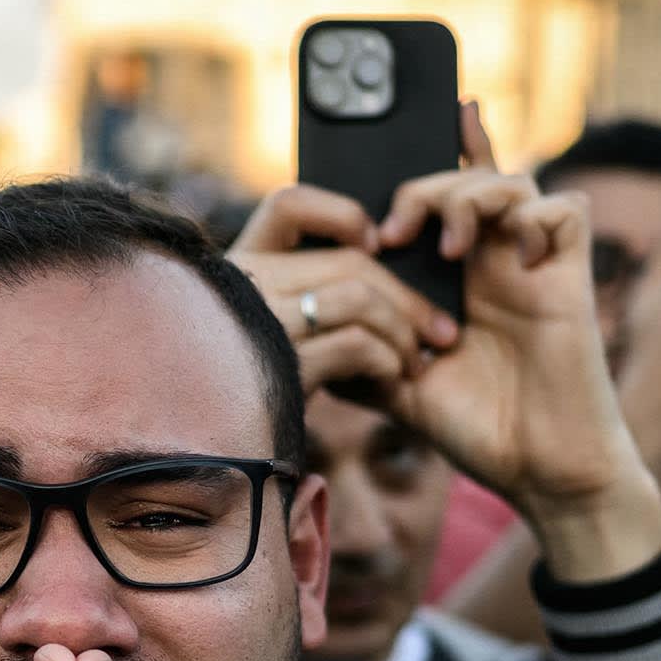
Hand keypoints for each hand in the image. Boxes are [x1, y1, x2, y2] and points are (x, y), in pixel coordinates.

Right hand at [229, 186, 458, 393]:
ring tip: (417, 361)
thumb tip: (380, 259)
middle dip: (407, 296)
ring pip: (358, 296)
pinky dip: (387, 360)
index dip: (342, 215)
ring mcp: (258, 325)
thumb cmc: (258, 388)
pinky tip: (393, 379)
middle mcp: (243, 286)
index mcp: (240, 266)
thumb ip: (304, 289)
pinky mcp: (279, 369)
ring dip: (404, 331)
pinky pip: (355, 344)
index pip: (288, 205)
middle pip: (348, 260)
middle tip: (441, 330)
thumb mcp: (268, 328)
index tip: (376, 243)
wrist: (219, 454)